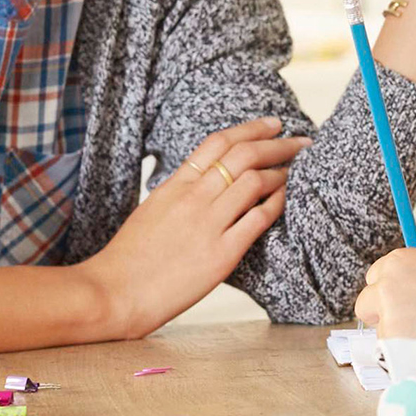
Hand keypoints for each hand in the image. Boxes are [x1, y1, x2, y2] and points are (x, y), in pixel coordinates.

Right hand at [79, 117, 308, 339]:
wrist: (116, 292)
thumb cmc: (131, 256)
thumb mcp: (153, 208)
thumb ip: (181, 191)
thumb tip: (205, 179)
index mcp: (175, 184)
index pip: (218, 142)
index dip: (251, 128)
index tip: (273, 124)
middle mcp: (194, 198)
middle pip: (244, 155)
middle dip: (278, 144)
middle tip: (300, 141)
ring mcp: (208, 224)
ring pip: (255, 181)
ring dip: (281, 172)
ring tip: (295, 171)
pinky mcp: (222, 254)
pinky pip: (258, 219)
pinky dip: (277, 204)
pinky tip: (285, 200)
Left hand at [355, 248, 415, 352]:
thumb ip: (412, 280)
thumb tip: (396, 300)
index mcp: (396, 262)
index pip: (374, 280)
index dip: (390, 293)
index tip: (407, 303)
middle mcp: (387, 286)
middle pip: (366, 306)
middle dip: (384, 316)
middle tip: (414, 324)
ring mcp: (390, 316)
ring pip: (382, 335)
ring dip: (401, 338)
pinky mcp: (397, 345)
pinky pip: (394, 356)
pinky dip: (410, 356)